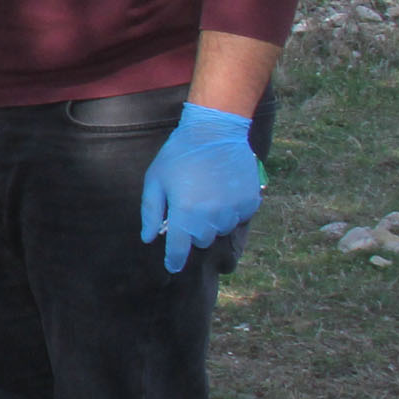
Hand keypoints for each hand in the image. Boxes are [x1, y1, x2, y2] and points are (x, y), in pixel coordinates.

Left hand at [139, 103, 259, 273]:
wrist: (216, 131)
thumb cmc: (179, 155)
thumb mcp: (155, 180)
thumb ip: (150, 212)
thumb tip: (148, 238)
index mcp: (185, 213)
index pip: (178, 249)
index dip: (174, 260)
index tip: (172, 266)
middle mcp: (211, 217)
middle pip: (201, 240)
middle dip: (193, 230)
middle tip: (190, 205)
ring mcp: (233, 211)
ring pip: (221, 230)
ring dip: (213, 220)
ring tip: (207, 193)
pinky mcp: (250, 203)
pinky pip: (238, 218)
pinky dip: (231, 210)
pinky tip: (224, 189)